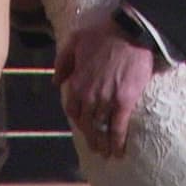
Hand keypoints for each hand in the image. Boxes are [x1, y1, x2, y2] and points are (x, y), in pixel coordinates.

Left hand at [54, 19, 153, 157]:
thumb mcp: (74, 42)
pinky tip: (119, 151)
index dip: (78, 121)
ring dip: (104, 144)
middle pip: (86, 124)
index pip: (72, 110)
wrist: (130, 32)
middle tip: (96, 148)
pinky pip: (118, 127)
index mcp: (76, 83)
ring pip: (101, 128)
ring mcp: (106, 100)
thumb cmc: (103, 33)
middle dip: (91, 138)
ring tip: (107, 153)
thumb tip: (56, 82)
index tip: (84, 126)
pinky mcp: (124, 102)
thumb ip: (62, 63)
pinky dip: (118, 141)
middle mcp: (88, 95)